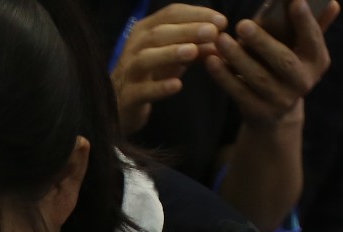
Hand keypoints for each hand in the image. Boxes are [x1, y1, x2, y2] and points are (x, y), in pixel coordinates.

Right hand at [112, 4, 225, 133]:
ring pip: (146, 58)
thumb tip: (220, 40)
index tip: (221, 21)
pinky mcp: (128, 97)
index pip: (171, 14)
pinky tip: (177, 85)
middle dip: (187, 31)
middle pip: (159, 33)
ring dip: (170, 53)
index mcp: (145, 31)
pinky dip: (159, 87)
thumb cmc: (150, 76)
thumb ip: (195, 48)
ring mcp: (128, 72)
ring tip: (193, 52)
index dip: (196, 15)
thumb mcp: (174, 59)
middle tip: (213, 32)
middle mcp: (134, 47)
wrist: (121, 106)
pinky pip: (142, 90)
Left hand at [206, 1, 337, 126]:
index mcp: (317, 61)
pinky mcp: (259, 112)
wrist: (276, 114)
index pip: (313, 39)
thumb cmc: (287, 67)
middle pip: (283, 60)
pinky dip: (224, 77)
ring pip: (258, 77)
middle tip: (242, 24)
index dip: (305, 22)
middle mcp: (303, 82)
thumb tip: (332, 3)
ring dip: (237, 58)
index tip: (295, 1)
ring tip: (220, 40)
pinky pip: (239, 92)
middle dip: (262, 42)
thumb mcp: (302, 49)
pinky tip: (211, 60)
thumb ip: (313, 26)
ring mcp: (281, 101)